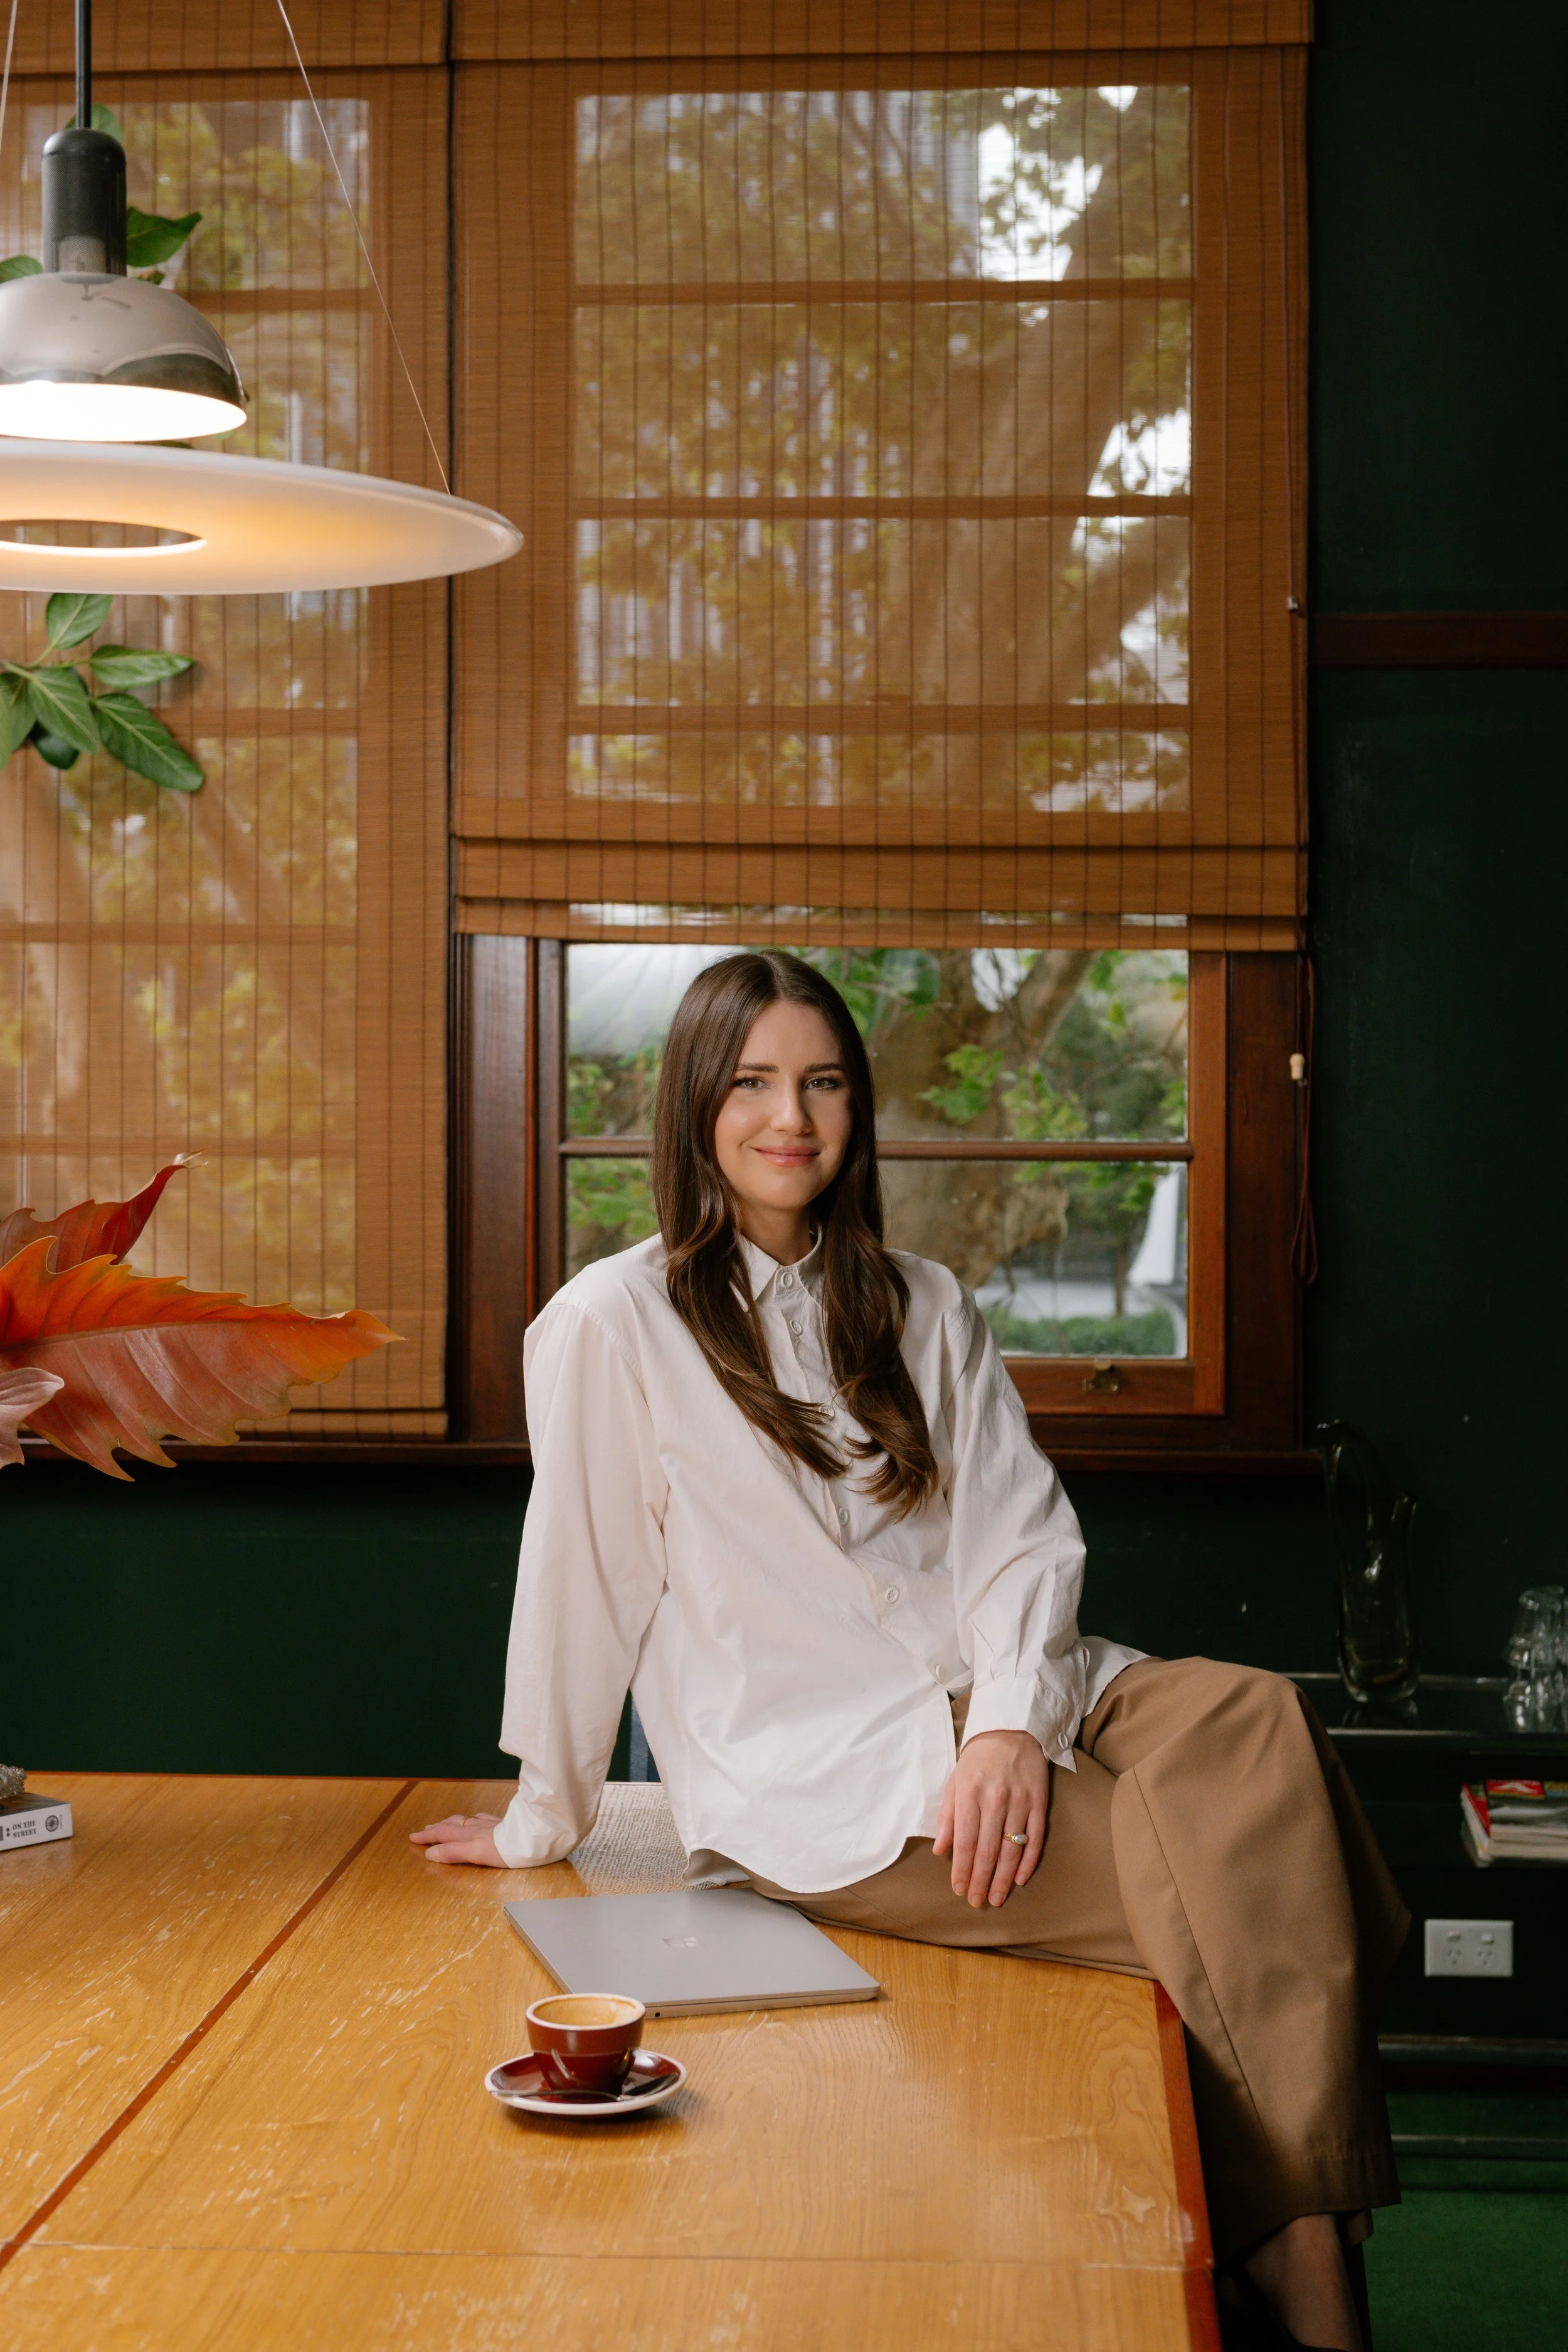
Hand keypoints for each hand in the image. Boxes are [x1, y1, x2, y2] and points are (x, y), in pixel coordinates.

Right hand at [409, 1811, 506, 1867]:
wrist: (531, 1838)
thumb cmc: (505, 1850)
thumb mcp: (475, 1854)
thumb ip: (453, 1853)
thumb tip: (430, 1854)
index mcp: (468, 1836)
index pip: (443, 1835)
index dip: (427, 1837)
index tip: (413, 1838)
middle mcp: (476, 1827)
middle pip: (451, 1825)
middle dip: (435, 1828)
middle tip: (423, 1830)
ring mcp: (489, 1824)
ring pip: (464, 1820)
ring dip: (451, 1822)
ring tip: (444, 1823)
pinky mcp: (502, 1823)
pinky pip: (482, 1818)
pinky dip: (473, 1818)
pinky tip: (476, 1818)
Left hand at [932, 1728, 1048, 1907]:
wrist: (1011, 1730)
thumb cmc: (977, 1760)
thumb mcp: (955, 1782)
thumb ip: (947, 1817)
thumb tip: (940, 1852)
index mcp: (969, 1794)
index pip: (964, 1841)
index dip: (961, 1870)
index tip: (959, 1890)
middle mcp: (995, 1799)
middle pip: (987, 1850)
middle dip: (980, 1880)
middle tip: (976, 1902)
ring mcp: (1019, 1801)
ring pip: (1012, 1850)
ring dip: (1003, 1879)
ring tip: (995, 1898)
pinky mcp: (1039, 1802)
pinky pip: (1035, 1839)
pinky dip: (1029, 1862)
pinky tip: (1020, 1880)